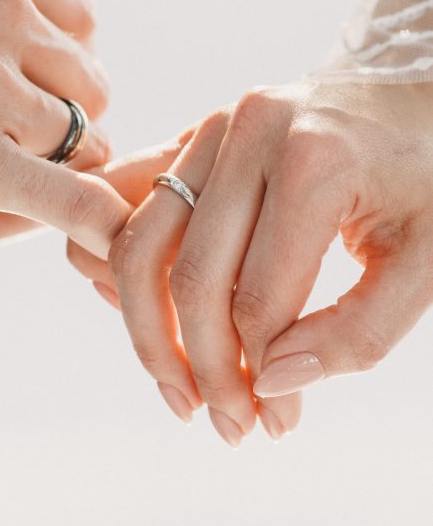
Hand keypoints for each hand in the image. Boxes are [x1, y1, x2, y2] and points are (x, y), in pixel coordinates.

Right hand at [69, 80, 432, 443]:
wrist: (418, 97)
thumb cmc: (429, 181)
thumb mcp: (426, 264)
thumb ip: (357, 334)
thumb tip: (272, 384)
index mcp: (316, 162)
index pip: (259, 301)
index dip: (260, 378)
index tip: (279, 424)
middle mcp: (250, 131)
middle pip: (189, 279)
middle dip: (203, 371)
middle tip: (232, 428)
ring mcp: (213, 126)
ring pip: (138, 245)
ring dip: (148, 332)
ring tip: (183, 393)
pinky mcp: (193, 133)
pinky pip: (128, 205)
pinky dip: (123, 268)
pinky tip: (158, 323)